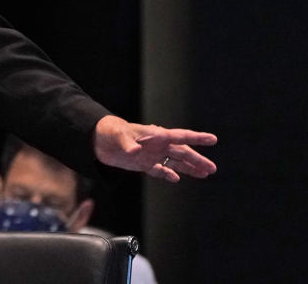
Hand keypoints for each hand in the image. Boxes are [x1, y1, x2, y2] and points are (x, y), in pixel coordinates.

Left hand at [93, 114, 217, 182]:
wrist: (97, 140)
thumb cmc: (109, 131)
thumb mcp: (118, 136)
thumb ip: (127, 144)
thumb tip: (135, 151)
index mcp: (155, 135)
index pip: (180, 136)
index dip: (196, 138)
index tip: (212, 139)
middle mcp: (156, 145)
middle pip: (182, 152)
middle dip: (197, 160)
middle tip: (213, 168)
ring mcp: (151, 155)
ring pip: (175, 162)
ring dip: (189, 168)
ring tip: (205, 173)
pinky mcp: (143, 163)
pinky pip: (159, 170)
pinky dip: (168, 174)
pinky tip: (177, 179)